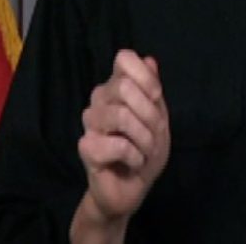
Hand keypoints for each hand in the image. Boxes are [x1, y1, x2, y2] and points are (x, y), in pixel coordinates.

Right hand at [72, 50, 170, 238]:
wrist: (133, 187)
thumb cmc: (146, 149)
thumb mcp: (159, 117)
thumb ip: (153, 89)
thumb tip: (149, 59)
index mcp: (117, 86)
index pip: (124, 58)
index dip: (146, 77)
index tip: (156, 98)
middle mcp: (100, 99)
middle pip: (125, 87)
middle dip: (150, 114)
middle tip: (154, 134)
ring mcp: (90, 122)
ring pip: (122, 116)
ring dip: (144, 138)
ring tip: (144, 151)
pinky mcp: (86, 147)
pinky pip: (118, 145)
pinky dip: (135, 157)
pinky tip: (132, 162)